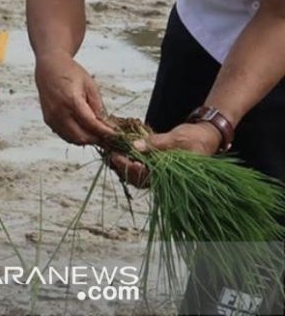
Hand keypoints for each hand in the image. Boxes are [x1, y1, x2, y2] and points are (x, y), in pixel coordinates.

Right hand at [34, 55, 114, 144]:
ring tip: (97, 134)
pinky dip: (75, 136)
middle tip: (108, 136)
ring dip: (86, 140)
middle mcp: (59, 111)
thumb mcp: (90, 85)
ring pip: (72, 139)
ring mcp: (51, 117)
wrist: (48, 67)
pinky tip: (84, 129)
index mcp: (71, 100)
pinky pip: (64, 135)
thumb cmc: (70, 73)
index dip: (105, 132)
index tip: (116, 135)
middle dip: (96, 139)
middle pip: (81, 137)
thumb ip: (98, 106)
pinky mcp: (48, 120)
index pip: (91, 124)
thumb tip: (106, 125)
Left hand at [107, 122, 221, 188]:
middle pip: (138, 180)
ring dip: (125, 166)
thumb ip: (156, 143)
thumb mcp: (176, 138)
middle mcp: (167, 180)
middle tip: (110, 154)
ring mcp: (163, 176)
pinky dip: (131, 163)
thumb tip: (135, 146)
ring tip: (113, 153)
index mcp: (173, 176)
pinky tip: (123, 153)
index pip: (145, 176)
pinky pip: (143, 170)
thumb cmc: (196, 138)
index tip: (116, 156)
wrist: (207, 136)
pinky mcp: (160, 169)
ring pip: (138, 177)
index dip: (128, 167)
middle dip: (122, 167)